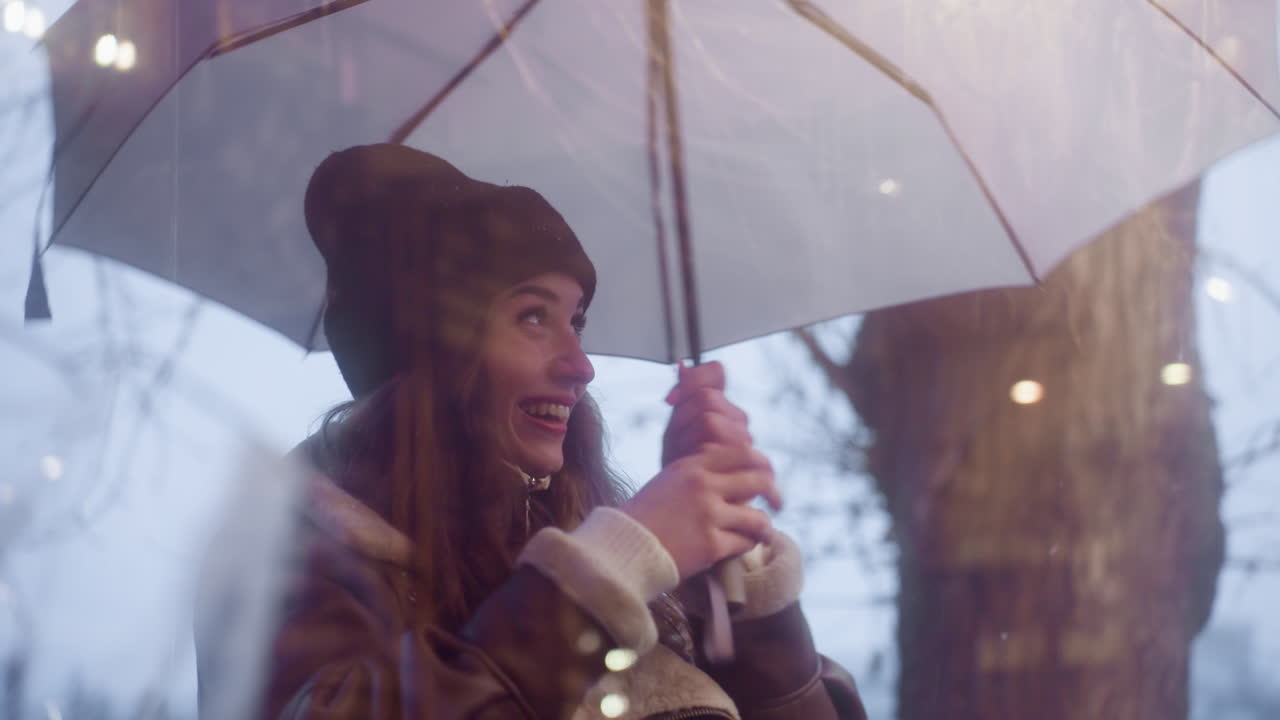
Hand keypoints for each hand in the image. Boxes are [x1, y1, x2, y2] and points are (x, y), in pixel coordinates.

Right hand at [621, 443, 782, 580]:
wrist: (623, 547)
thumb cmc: (643, 517)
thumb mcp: (667, 481)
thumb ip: (696, 472)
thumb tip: (731, 473)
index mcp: (691, 465)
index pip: (741, 452)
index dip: (759, 462)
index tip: (766, 474)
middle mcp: (702, 485)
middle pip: (757, 480)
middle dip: (772, 493)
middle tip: (776, 503)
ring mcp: (708, 515)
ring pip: (757, 517)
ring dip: (764, 526)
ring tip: (763, 532)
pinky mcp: (711, 545)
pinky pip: (744, 543)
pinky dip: (746, 545)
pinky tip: (742, 546)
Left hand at [662, 361, 751, 466]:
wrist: (689, 507)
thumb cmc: (681, 468)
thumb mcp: (674, 431)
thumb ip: (682, 397)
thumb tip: (682, 363)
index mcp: (720, 406)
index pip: (714, 372)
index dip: (691, 381)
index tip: (668, 401)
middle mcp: (736, 419)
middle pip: (706, 397)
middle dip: (681, 419)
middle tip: (675, 443)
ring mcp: (745, 441)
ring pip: (710, 418)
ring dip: (687, 438)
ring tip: (685, 458)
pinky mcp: (753, 465)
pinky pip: (716, 444)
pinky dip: (697, 453)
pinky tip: (695, 464)